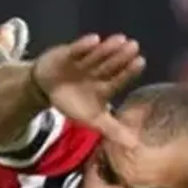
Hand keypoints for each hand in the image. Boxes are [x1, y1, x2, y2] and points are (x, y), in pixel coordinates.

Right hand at [31, 33, 145, 146]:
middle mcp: (98, 71)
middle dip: (121, 56)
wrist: (47, 89)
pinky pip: (76, 50)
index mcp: (106, 86)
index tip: (140, 61)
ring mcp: (85, 62)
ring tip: (120, 40)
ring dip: (107, 48)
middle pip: (111, 64)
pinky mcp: (69, 53)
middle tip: (133, 46)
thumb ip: (113, 130)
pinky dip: (84, 45)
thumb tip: (135, 146)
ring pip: (97, 55)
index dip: (129, 71)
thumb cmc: (74, 102)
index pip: (120, 78)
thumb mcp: (92, 119)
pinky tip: (94, 40)